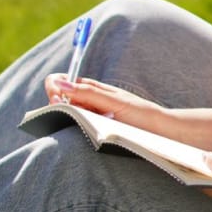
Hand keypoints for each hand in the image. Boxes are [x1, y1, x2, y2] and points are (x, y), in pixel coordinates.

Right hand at [44, 74, 165, 131]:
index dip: (54, 87)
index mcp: (90, 87)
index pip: (61, 81)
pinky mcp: (95, 129)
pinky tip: (85, 131)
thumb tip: (59, 83)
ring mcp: (91, 114)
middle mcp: (88, 99)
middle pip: (60, 98)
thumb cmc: (138, 112)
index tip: (56, 98)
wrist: (157, 131)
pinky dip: (76, 127)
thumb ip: (87, 92)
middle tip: (68, 112)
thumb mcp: (112, 100)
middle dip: (57, 103)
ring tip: (86, 122)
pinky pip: (78, 126)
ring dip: (68, 116)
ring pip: (68, 113)